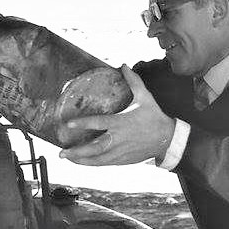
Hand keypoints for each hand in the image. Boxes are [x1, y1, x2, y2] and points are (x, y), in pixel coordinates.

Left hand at [58, 64, 174, 165]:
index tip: (68, 124)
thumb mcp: (145, 97)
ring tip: (67, 157)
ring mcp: (120, 151)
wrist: (167, 139)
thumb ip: (133, 81)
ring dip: (81, 160)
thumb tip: (124, 65)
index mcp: (121, 122)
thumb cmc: (154, 117)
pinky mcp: (123, 160)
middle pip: (94, 148)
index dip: (82, 124)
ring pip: (97, 159)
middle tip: (61, 152)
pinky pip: (104, 163)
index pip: (98, 123)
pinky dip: (92, 164)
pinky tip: (82, 162)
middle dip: (77, 151)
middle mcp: (118, 139)